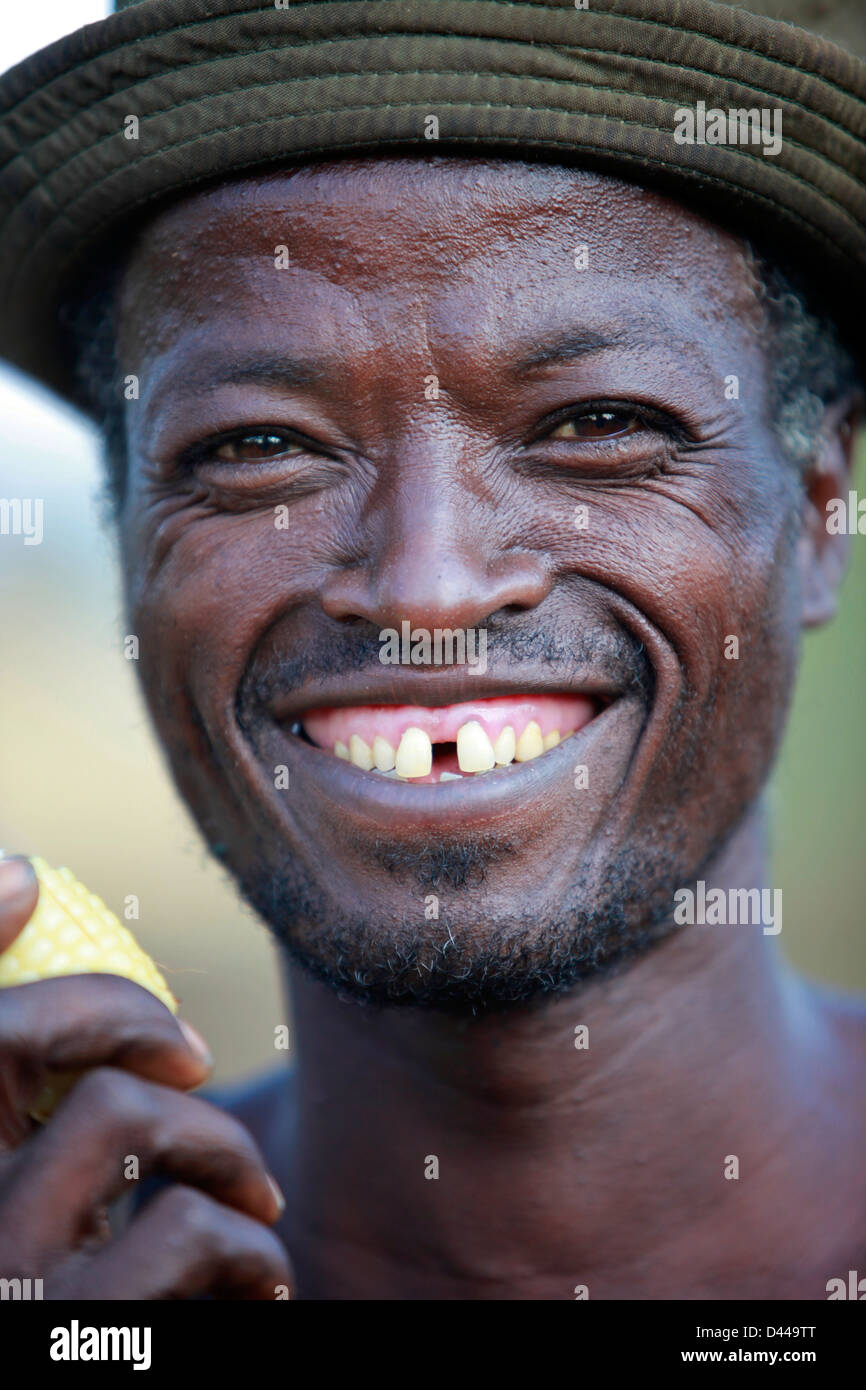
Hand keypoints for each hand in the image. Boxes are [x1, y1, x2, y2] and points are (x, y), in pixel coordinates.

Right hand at [0, 855, 291, 1298]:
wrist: (107, 1379)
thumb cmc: (94, 1312)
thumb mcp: (49, 1202)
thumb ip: (35, 1087)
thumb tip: (26, 871)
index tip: (30, 875)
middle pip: (10, 1039)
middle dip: (129, 1028)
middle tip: (196, 1069)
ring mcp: (0, 1281)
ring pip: (122, 1118)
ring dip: (217, 1153)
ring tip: (249, 1211)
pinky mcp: (71, 1340)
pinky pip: (179, 1229)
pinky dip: (244, 1249)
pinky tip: (257, 1287)